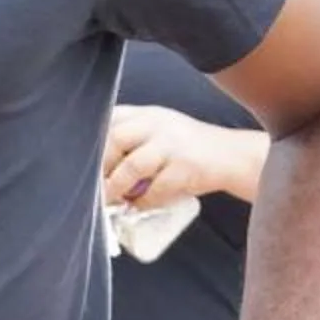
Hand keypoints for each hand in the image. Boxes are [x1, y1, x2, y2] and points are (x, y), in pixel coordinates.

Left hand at [105, 105, 258, 208]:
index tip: (86, 159)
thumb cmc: (192, 148)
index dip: (94, 139)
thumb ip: (135, 138)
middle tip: (96, 184)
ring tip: (112, 199)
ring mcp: (173, 144)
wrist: (234, 156)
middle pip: (116, 138)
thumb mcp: (162, 131)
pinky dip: (144, 201)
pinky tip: (140, 206)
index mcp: (149, 113)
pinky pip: (155, 189)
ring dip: (117, 187)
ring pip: (132, 166)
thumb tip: (99, 165)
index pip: (111, 117)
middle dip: (102, 166)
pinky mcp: (185, 167)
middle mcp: (159, 124)